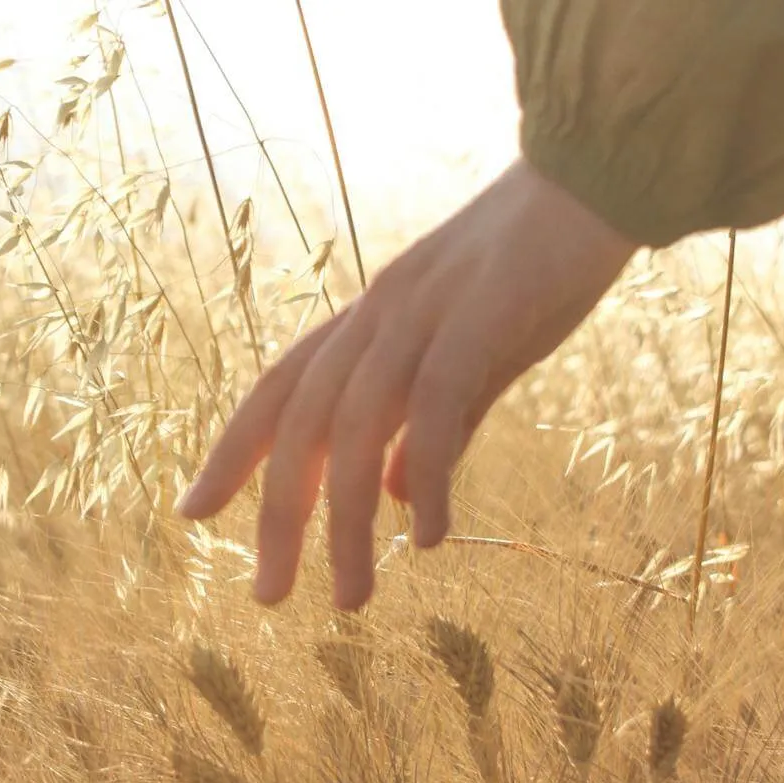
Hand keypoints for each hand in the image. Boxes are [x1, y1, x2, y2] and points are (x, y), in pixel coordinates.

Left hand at [176, 158, 637, 609]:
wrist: (591, 183)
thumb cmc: (532, 272)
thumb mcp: (469, 359)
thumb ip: (433, 429)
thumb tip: (400, 499)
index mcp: (368, 321)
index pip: (279, 389)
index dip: (230, 450)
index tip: (192, 511)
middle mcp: (377, 316)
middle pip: (301, 423)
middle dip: (277, 513)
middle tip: (268, 597)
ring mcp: (423, 314)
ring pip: (356, 426)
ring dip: (346, 522)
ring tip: (349, 598)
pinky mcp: (481, 317)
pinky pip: (437, 406)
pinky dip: (429, 473)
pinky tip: (430, 537)